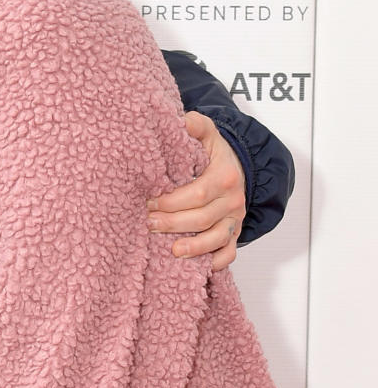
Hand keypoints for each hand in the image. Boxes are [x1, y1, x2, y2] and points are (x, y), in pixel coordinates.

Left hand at [147, 111, 245, 270]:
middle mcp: (233, 200)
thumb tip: (179, 121)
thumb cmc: (215, 152)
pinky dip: (217, 261)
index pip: (197, 194)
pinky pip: (230, 252)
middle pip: (203, 218)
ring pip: (218, 239)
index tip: (149, 202)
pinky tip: (200, 266)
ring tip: (172, 251)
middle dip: (174, 224)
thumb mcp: (207, 133)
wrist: (239, 165)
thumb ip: (194, 125)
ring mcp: (235, 219)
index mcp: (224, 176)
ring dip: (195, 247)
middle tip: (149, 224)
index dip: (172, 201)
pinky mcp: (235, 233)